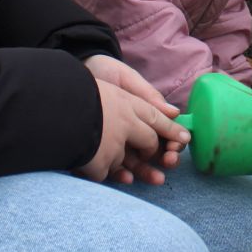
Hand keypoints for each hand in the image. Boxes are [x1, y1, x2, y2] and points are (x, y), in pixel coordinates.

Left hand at [76, 56, 188, 184]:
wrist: (76, 73)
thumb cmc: (105, 72)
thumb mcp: (128, 80)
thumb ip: (149, 96)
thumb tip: (175, 113)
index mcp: (144, 115)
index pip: (165, 133)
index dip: (174, 141)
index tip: (176, 145)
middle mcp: (133, 131)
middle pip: (155, 151)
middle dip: (167, 159)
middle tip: (169, 161)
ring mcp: (117, 143)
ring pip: (137, 164)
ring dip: (149, 173)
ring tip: (156, 179)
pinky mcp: (98, 151)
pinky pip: (112, 168)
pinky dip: (122, 176)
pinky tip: (128, 178)